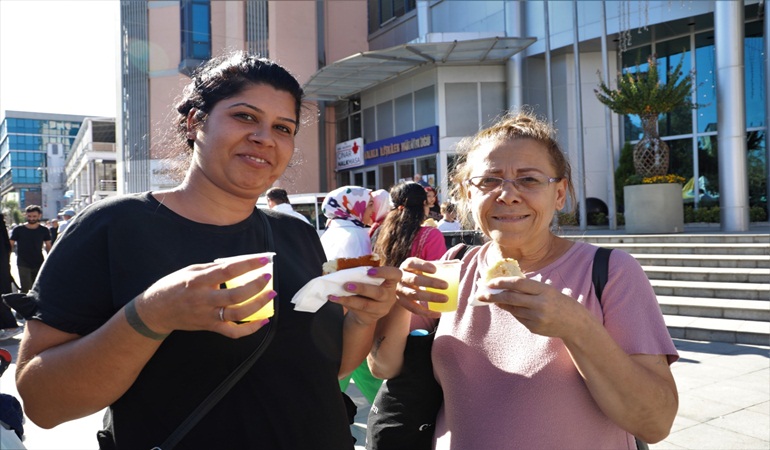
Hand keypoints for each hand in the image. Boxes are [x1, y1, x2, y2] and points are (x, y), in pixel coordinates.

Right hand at [134, 255, 273, 338]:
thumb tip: (238, 264)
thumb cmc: (173, 286)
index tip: (263, 259)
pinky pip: (233, 332)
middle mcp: (203, 300)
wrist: (156, 311)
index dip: (247, 265)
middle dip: (256, 286)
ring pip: (238, 313)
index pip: (227, 271)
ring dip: (258, 304)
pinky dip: (250, 329)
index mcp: (198, 281)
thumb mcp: (190, 271)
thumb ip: (213, 269)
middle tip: (268, 277)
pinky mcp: (210, 327)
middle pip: (235, 295)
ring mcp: (207, 316)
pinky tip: (263, 320)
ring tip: (271, 294)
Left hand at [328, 266, 400, 326]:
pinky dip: (345, 303)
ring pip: (366, 305)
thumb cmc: (368, 288)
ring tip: (336, 294)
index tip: (369, 271)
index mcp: (391, 282)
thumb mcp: (370, 280)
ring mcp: (382, 309)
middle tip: (347, 285)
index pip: (395, 275)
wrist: (366, 310)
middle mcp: (389, 296)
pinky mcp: (372, 317)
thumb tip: (343, 264)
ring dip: (349, 299)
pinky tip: (335, 299)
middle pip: (379, 293)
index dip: (384, 272)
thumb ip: (363, 273)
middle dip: (362, 288)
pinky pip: (357, 310)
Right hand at [394, 257, 446, 318]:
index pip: (412, 263)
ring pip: (414, 294)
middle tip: (446, 285)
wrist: (403, 287)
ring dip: (431, 297)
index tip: (435, 270)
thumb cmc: (419, 274)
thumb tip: (459, 263)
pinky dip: (427, 312)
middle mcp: (401, 277)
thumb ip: (440, 265)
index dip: (422, 266)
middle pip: (414, 280)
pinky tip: (439, 313)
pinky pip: (414, 309)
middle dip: (431, 283)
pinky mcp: (402, 302)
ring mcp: (400, 290)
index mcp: (407, 265)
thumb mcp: (425, 267)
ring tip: (445, 298)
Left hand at [476, 276, 588, 336]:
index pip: (518, 284)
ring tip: (495, 299)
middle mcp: (540, 304)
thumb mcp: (547, 290)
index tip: (490, 282)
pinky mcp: (534, 328)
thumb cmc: (559, 302)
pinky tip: (515, 309)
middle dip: (493, 296)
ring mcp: (537, 318)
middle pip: (511, 298)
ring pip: (512, 310)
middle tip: (481, 294)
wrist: (574, 323)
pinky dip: (514, 313)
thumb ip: (528, 288)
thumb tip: (504, 285)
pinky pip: (519, 318)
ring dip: (502, 304)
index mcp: (544, 290)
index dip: (502, 282)